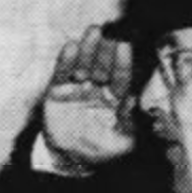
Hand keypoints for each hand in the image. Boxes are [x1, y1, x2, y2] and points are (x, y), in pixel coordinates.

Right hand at [42, 25, 134, 167]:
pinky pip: (61, 74)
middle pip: (101, 65)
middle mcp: (97, 88)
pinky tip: (70, 47)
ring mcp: (77, 88)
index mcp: (115, 97)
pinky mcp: (57, 91)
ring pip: (83, 64)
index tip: (123, 46)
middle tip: (105, 33)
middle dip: (103, 50)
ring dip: (87, 48)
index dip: (122, 62)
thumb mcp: (122, 143)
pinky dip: (65, 61)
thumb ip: (129, 122)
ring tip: (91, 32)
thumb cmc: (100, 151)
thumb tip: (134, 100)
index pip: (120, 77)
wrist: (69, 160)